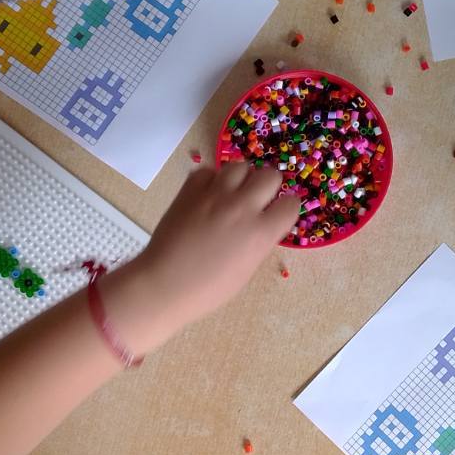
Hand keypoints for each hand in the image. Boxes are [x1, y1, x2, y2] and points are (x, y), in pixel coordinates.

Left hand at [118, 163, 297, 342]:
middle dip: (267, 187)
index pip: (291, 204)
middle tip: (256, 200)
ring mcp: (215, 194)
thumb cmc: (208, 289)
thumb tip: (263, 223)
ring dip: (241, 179)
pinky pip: (208, 171)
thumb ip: (260, 240)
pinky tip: (208, 195)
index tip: (277, 214)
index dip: (286, 208)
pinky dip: (211, 180)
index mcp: (261, 233)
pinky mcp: (190, 189)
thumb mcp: (247, 269)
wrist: (164, 284)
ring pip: (240, 166)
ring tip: (231, 193)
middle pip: (270, 175)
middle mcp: (242, 207)